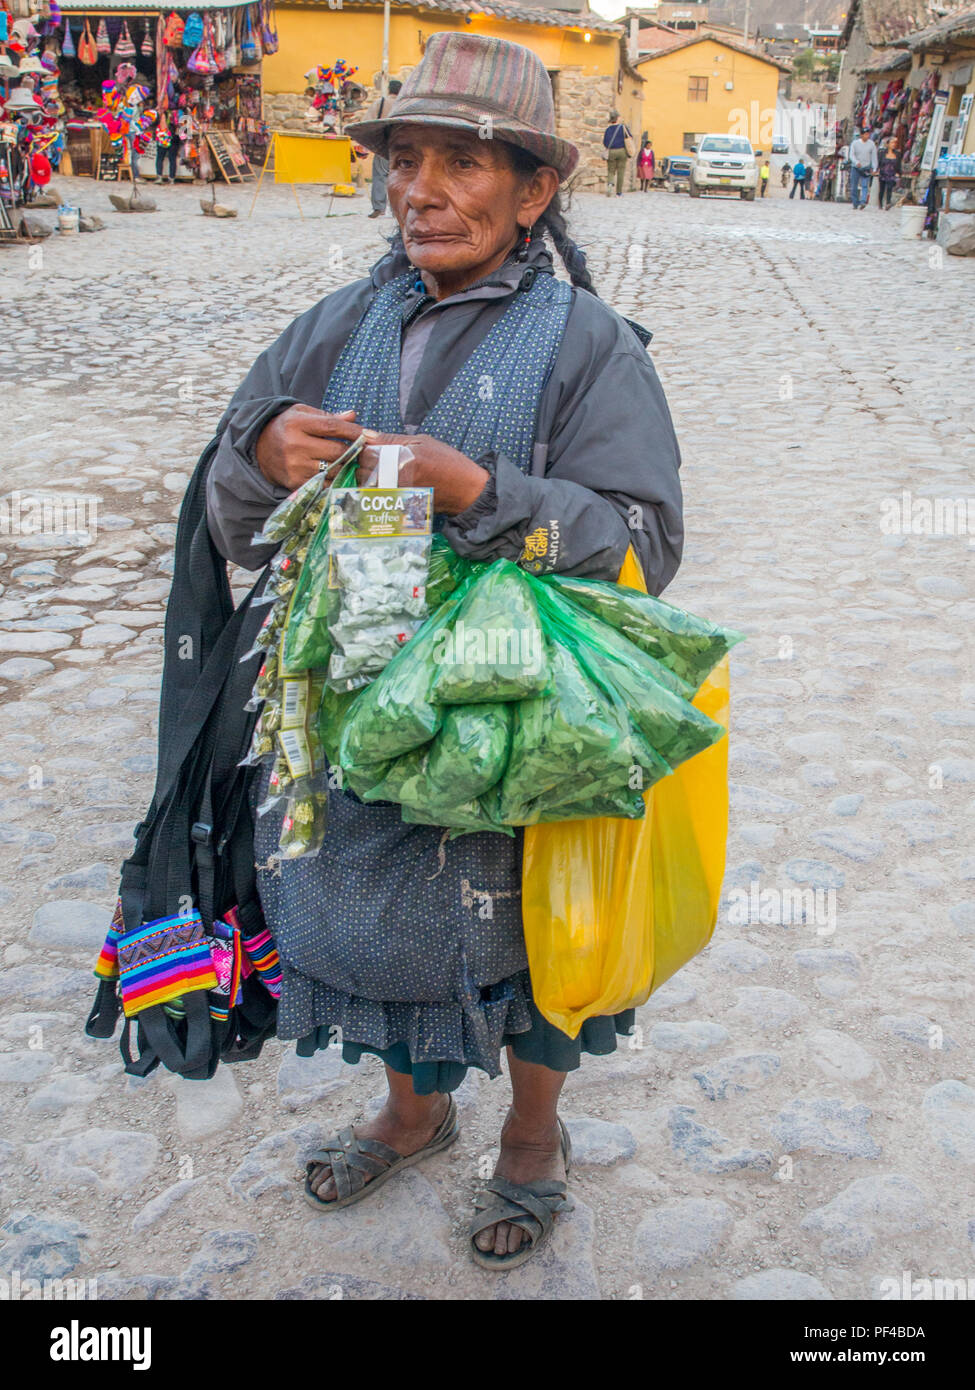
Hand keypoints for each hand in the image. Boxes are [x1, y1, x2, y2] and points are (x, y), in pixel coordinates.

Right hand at [254, 405, 364, 490]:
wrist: (259, 448)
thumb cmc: (286, 427)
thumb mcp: (303, 415)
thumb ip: (328, 416)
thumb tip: (353, 416)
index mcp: (297, 424)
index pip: (332, 427)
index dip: (353, 431)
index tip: (369, 435)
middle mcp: (295, 445)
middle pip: (336, 451)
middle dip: (352, 451)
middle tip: (360, 451)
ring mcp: (295, 466)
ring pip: (334, 470)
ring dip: (345, 467)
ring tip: (348, 462)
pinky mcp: (296, 483)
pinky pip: (325, 484)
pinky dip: (335, 480)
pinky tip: (337, 474)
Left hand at [355, 432, 489, 515]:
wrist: (466, 491)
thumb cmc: (448, 463)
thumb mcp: (423, 442)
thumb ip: (392, 439)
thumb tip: (367, 434)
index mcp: (401, 458)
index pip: (366, 451)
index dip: (366, 447)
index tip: (373, 447)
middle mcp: (396, 478)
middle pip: (361, 469)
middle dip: (365, 462)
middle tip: (380, 459)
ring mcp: (396, 495)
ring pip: (366, 484)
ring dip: (369, 477)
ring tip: (386, 472)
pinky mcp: (397, 506)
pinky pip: (376, 497)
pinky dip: (377, 490)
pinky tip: (390, 484)